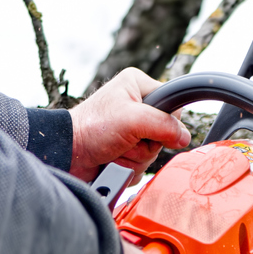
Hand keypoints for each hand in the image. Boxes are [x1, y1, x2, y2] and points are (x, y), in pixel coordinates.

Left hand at [68, 68, 190, 184]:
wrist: (67, 154)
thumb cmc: (91, 127)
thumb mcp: (132, 119)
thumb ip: (164, 125)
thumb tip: (184, 137)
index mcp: (138, 86)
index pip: (174, 106)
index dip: (167, 123)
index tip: (147, 128)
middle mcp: (137, 106)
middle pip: (165, 134)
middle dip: (146, 144)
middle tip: (125, 140)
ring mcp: (132, 130)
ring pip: (154, 153)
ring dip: (136, 157)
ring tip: (115, 150)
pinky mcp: (127, 150)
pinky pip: (143, 165)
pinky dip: (129, 167)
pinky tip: (113, 159)